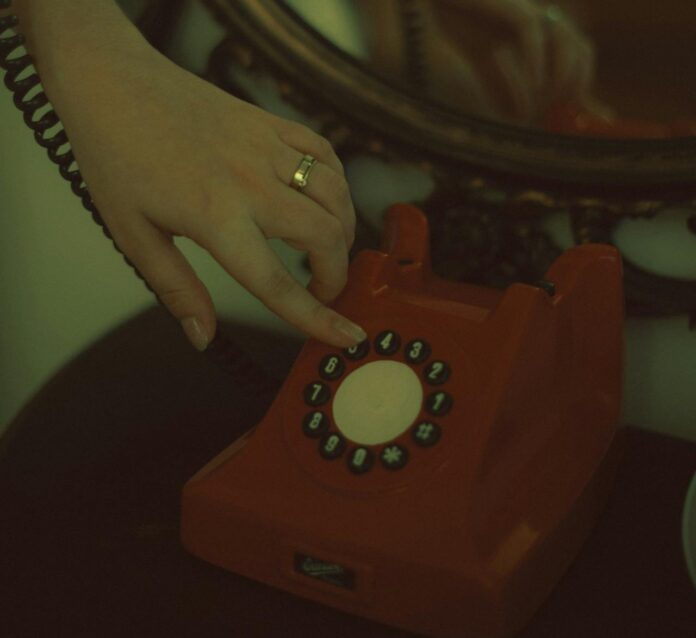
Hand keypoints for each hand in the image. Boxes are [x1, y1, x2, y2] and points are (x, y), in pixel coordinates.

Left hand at [45, 34, 364, 350]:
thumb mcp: (134, 235)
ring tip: (326, 248)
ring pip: (335, 194)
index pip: (277, 282)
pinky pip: (324, 153)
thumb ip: (176, 288)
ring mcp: (265, 147)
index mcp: (215, 217)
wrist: (111, 81)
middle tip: (322, 288)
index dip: (317, 317)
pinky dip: (335, 183)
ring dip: (342, 229)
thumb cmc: (115, 157)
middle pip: (325, 236)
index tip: (347, 336)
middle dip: (337, 273)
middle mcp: (250, 182)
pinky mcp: (270, 122)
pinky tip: (322, 199)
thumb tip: (202, 336)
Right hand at [431, 0, 595, 121]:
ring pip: (565, 38)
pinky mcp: (512, 6)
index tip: (576, 112)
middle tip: (558, 109)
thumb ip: (498, 84)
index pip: (577, 56)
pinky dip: (536, 60)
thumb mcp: (482, 60)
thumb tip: (518, 117)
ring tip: (546, 98)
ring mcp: (529, 10)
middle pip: (580, 47)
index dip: (582, 85)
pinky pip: (532, 32)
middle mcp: (541, 19)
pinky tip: (533, 84)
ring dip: (562, 73)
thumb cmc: (459, 20)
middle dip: (576, 82)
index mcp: (539, 30)